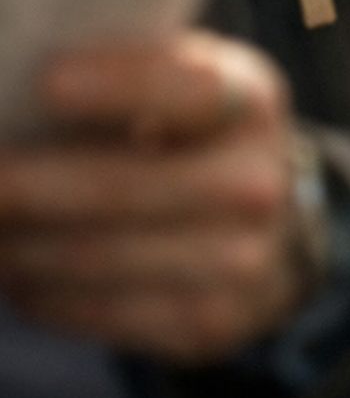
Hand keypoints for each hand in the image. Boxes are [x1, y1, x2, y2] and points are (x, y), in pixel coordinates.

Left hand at [0, 32, 318, 364]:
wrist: (276, 226)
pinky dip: (37, 288)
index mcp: (252, 102)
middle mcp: (256, 182)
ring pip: (92, 256)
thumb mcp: (195, 85)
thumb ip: (134, 75)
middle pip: (119, 186)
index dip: (119, 85)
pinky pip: (94, 310)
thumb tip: (22, 89)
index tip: (46, 82)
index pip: (190, 89)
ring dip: (17, 243)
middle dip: (26, 183)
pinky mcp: (206, 322)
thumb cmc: (200, 135)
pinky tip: (15, 265)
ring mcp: (238, 260)